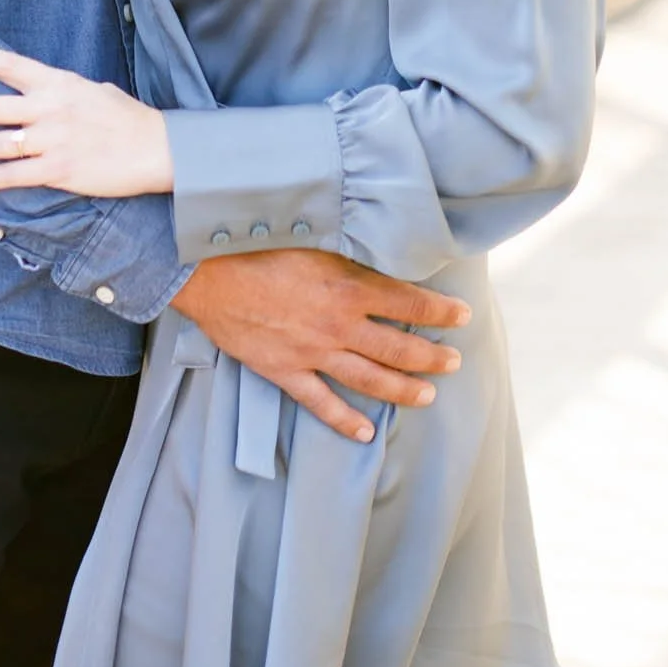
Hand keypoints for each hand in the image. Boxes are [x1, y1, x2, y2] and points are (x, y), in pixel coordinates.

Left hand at [0, 40, 173, 198]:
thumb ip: (58, 90)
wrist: (158, 149)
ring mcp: (52, 139)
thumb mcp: (90, 89)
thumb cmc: (125, 118)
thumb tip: (37, 90)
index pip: (3, 63)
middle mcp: (49, 107)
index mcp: (55, 82)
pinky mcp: (59, 169)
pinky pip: (12, 176)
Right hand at [174, 250, 469, 444]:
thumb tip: (378, 250)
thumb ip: (346, 251)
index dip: (440, 310)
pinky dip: (345, 419)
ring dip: (403, 389)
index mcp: (348, 287)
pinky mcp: (285, 371)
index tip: (462, 315)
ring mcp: (312, 352)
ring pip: (370, 379)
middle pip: (398, 347)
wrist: (205, 271)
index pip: (409, 301)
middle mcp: (338, 325)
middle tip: (453, 361)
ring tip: (428, 395)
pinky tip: (366, 430)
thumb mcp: (311, 236)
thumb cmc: (256, 242)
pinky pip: (321, 403)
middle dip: (432, 355)